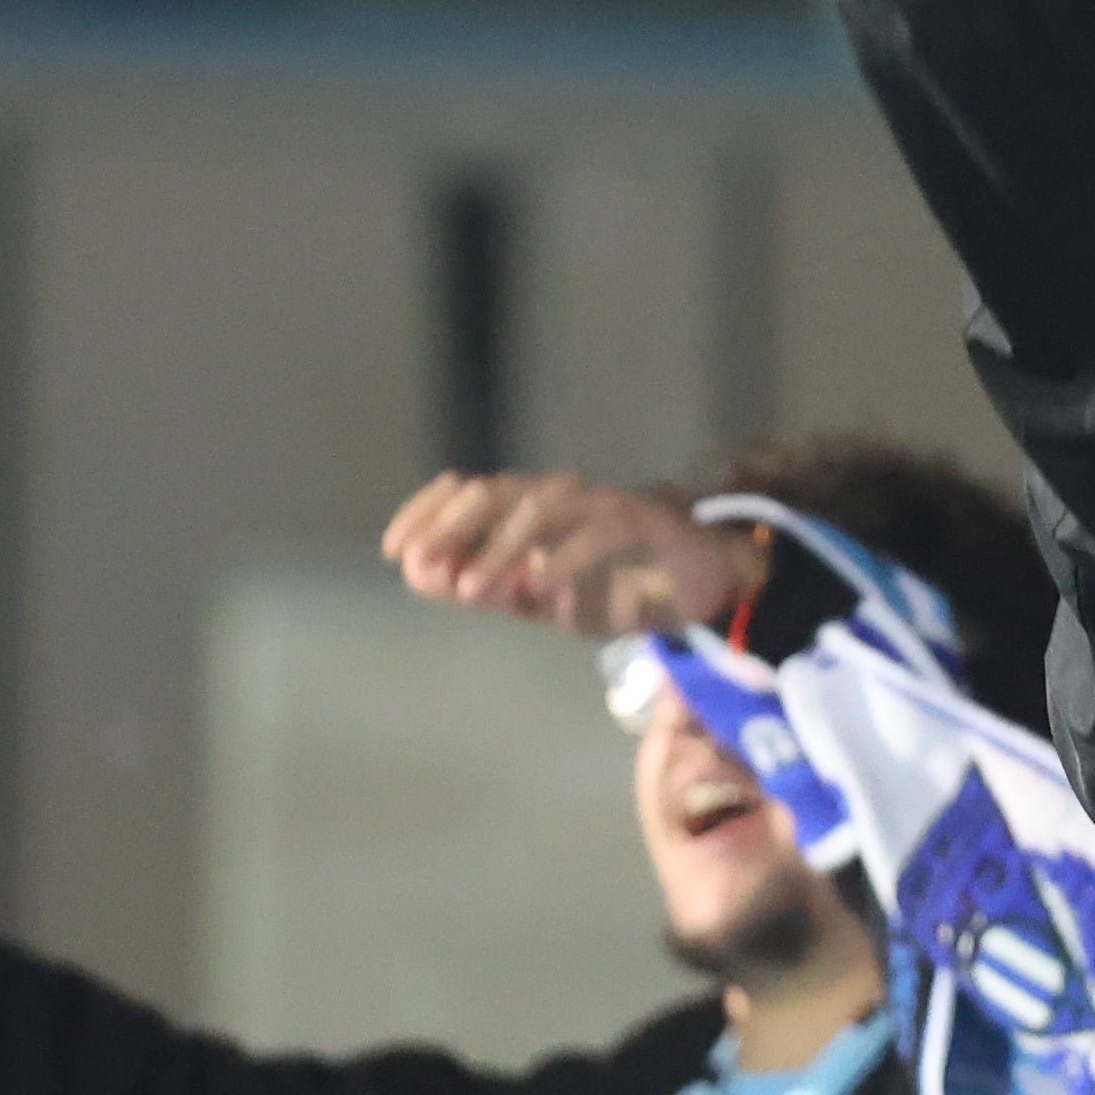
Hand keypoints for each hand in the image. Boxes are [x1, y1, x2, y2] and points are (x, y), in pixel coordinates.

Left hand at [380, 472, 758, 639]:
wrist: (700, 584)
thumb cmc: (617, 588)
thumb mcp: (546, 601)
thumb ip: (493, 589)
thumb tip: (429, 576)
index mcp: (530, 509)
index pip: (467, 494)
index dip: (425, 513)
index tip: (394, 550)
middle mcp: (559, 497)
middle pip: (494, 492)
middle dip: (450, 525)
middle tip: (420, 563)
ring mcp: (600, 504)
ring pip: (540, 509)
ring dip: (500, 548)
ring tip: (471, 589)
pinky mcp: (642, 519)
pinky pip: (599, 531)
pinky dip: (566, 556)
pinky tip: (538, 585)